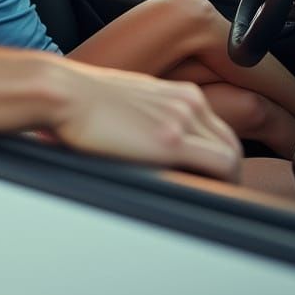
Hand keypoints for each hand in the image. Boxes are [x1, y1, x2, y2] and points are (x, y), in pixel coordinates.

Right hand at [48, 64, 241, 181]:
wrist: (62, 91)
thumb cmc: (81, 100)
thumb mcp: (129, 102)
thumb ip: (150, 117)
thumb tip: (148, 143)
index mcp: (178, 92)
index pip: (216, 129)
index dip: (215, 157)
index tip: (205, 178)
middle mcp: (187, 101)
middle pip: (230, 142)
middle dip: (227, 172)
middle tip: (211, 197)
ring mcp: (182, 118)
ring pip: (232, 155)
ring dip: (227, 181)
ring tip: (208, 203)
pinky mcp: (170, 140)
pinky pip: (221, 165)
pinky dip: (224, 183)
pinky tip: (205, 197)